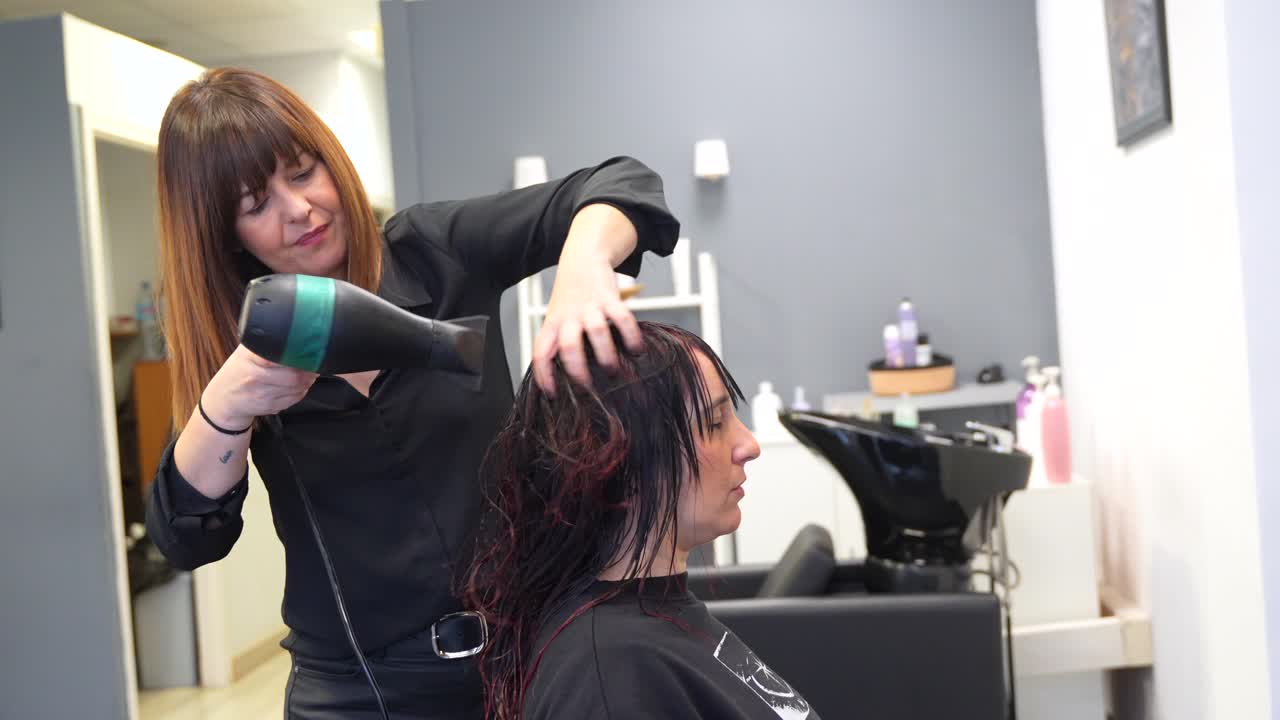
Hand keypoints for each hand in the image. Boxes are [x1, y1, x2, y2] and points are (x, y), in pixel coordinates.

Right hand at [201, 344, 317, 428]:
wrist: (223, 398)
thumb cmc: (237, 370)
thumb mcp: (246, 351)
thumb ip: (265, 343)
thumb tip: (293, 332)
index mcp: (250, 358)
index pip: (281, 355)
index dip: (299, 354)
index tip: (308, 350)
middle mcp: (255, 377)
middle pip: (294, 375)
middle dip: (309, 370)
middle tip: (313, 363)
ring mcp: (262, 394)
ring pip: (298, 388)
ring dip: (308, 381)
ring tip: (307, 373)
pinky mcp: (269, 407)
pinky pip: (294, 399)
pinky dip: (301, 391)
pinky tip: (298, 385)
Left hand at [532, 204, 641, 394]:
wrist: (583, 258)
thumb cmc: (571, 297)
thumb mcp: (557, 318)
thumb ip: (561, 342)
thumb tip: (573, 379)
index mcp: (552, 324)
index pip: (541, 353)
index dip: (544, 376)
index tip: (552, 395)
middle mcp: (569, 317)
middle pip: (569, 347)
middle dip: (580, 372)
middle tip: (590, 388)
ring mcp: (590, 307)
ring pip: (597, 333)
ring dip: (607, 356)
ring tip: (613, 370)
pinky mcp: (610, 298)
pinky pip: (623, 319)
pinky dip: (632, 337)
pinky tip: (637, 349)